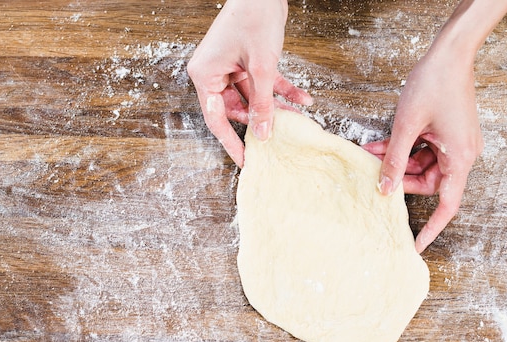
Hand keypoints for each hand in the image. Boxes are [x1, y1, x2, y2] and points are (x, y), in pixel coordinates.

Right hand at [187, 0, 311, 166]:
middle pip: (235, 109)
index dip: (231, 142)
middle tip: (276, 136)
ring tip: (295, 117)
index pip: (216, 118)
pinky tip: (301, 99)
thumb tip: (264, 133)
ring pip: (252, 97)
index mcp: (205, 75)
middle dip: (259, 120)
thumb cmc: (254, 17)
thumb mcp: (262, 68)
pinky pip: (262, 83)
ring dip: (274, 106)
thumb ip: (263, 104)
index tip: (244, 160)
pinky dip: (280, 90)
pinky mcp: (246, 61)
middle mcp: (214, 72)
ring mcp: (230, 66)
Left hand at [364, 48, 482, 252]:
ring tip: (370, 154)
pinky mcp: (445, 132)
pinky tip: (379, 145)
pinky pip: (422, 149)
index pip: (447, 204)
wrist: (449, 53)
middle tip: (375, 177)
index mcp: (460, 158)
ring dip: (396, 162)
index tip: (416, 245)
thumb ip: (394, 160)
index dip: (431, 228)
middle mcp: (461, 153)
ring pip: (421, 166)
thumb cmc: (433, 85)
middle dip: (399, 180)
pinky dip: (402, 149)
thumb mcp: (407, 126)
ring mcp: (453, 142)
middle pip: (429, 183)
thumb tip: (384, 188)